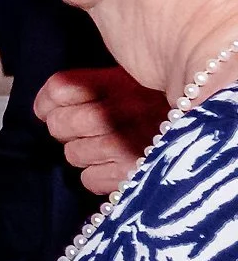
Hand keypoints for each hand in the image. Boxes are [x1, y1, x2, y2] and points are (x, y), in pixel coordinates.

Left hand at [35, 66, 161, 194]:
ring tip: (109, 149)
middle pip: (60, 124)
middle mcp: (122, 111)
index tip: (51, 109)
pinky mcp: (133, 175)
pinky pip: (89, 180)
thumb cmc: (167, 108)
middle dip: (67, 130)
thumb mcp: (137, 81)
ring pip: (73, 154)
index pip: (60, 89)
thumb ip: (99, 84)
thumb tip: (51, 101)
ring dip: (85, 154)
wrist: (211, 129)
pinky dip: (99, 176)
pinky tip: (117, 167)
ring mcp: (127, 145)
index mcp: (121, 82)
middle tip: (87, 132)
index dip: (48, 102)